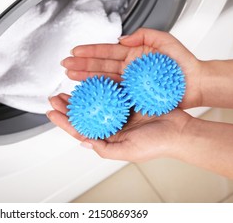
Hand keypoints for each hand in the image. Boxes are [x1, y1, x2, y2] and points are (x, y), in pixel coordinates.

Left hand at [47, 94, 192, 162]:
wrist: (180, 130)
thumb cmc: (158, 144)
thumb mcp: (129, 151)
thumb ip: (104, 148)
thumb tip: (82, 141)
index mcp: (109, 138)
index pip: (81, 130)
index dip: (64, 121)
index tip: (52, 111)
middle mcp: (112, 125)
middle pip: (84, 114)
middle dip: (68, 106)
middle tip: (55, 97)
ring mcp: (120, 112)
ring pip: (95, 101)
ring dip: (81, 95)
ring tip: (68, 88)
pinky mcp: (128, 99)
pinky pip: (110, 91)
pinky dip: (99, 86)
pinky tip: (90, 81)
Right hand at [62, 28, 202, 108]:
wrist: (196, 84)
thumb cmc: (184, 64)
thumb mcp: (166, 41)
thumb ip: (145, 35)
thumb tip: (123, 38)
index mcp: (134, 53)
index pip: (107, 50)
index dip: (90, 50)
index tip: (75, 51)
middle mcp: (129, 67)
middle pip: (100, 64)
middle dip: (81, 64)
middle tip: (65, 64)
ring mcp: (130, 81)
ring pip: (103, 78)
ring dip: (86, 76)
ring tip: (70, 76)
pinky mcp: (134, 95)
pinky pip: (113, 92)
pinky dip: (99, 90)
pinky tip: (88, 89)